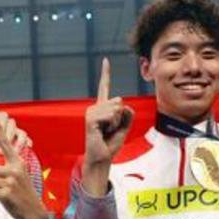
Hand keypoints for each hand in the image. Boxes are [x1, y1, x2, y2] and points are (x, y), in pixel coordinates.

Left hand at [0, 83, 31, 154]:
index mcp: (1, 116)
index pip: (2, 120)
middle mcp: (10, 122)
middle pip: (12, 129)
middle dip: (6, 139)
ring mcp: (15, 130)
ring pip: (21, 134)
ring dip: (18, 143)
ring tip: (13, 152)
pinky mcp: (19, 137)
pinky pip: (26, 139)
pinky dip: (27, 142)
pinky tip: (28, 148)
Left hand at [0, 113, 52, 218]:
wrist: (34, 213)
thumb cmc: (22, 195)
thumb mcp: (17, 177)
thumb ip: (2, 171)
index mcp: (18, 163)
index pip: (6, 143)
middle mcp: (14, 169)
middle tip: (3, 188)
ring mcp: (10, 181)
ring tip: (4, 194)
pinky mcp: (6, 193)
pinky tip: (4, 200)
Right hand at [81, 58, 133, 196]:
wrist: (102, 158)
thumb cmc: (111, 144)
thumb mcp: (125, 127)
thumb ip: (128, 114)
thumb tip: (122, 104)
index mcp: (102, 107)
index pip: (104, 87)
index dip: (105, 73)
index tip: (106, 60)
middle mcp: (95, 107)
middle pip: (119, 101)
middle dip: (121, 118)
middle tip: (110, 130)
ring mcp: (91, 112)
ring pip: (116, 108)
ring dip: (116, 123)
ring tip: (106, 132)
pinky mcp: (90, 119)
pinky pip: (110, 115)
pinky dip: (112, 124)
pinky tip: (103, 132)